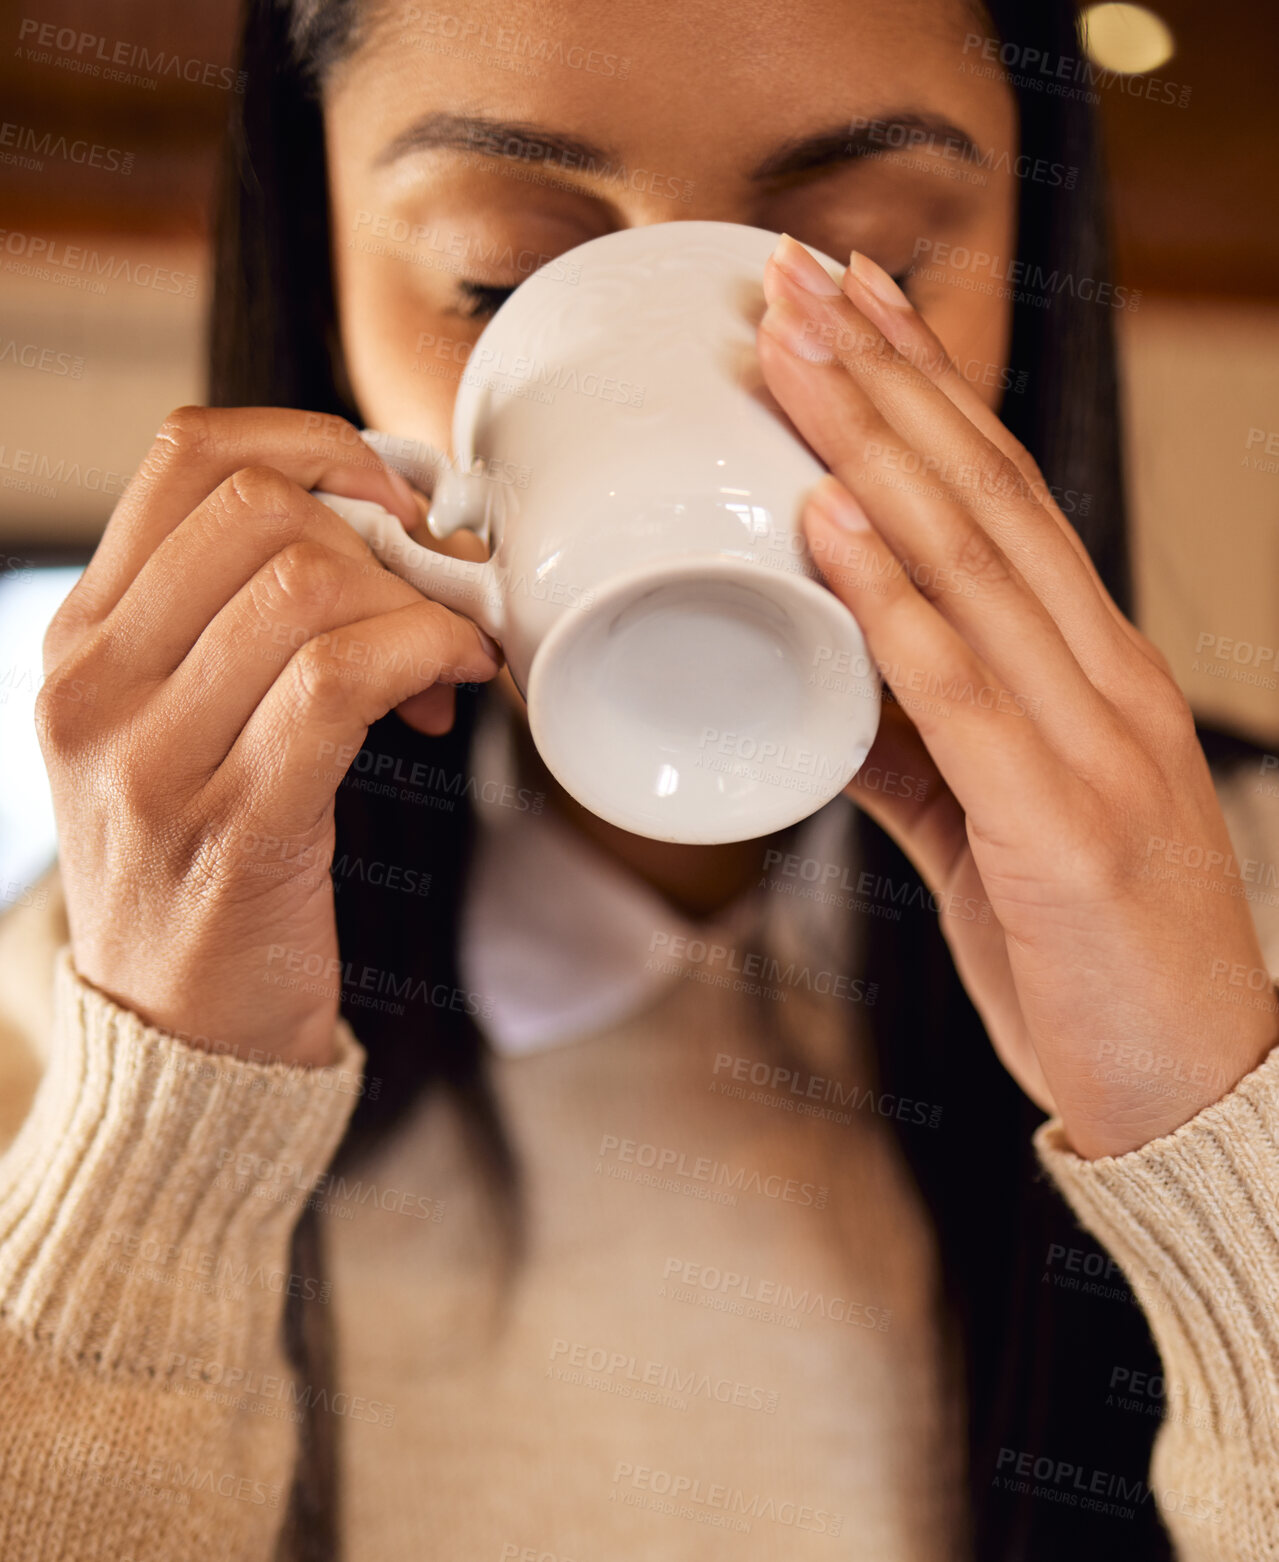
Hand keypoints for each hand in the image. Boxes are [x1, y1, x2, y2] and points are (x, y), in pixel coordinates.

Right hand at [36, 407, 501, 1066]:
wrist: (181, 1036)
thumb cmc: (203, 865)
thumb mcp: (178, 724)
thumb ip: (243, 622)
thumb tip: (387, 533)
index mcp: (84, 638)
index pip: (188, 455)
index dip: (316, 444)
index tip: (392, 501)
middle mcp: (98, 684)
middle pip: (262, 509)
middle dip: (382, 537)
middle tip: (434, 600)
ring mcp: (153, 758)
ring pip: (305, 587)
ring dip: (416, 604)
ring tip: (450, 659)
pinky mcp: (235, 826)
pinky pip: (339, 680)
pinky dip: (423, 653)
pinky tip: (454, 679)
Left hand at [756, 235, 1278, 1158]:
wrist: (1192, 1092)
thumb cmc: (1091, 955)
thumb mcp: (991, 826)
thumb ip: (914, 746)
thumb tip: (831, 680)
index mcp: (1087, 670)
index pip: (1004, 495)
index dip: (925, 390)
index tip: (854, 305)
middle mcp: (1099, 677)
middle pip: (983, 494)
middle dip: (883, 376)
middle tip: (798, 275)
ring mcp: (1091, 742)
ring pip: (971, 561)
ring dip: (871, 445)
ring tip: (795, 349)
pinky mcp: (1061, 822)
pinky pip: (958, 690)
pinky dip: (889, 598)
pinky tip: (826, 521)